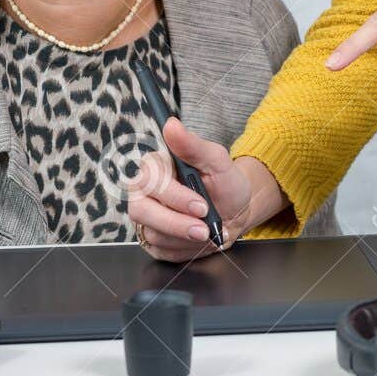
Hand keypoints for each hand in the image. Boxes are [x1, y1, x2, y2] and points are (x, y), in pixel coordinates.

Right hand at [125, 117, 284, 261]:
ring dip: (185, 238)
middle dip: (177, 224)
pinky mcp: (152, 239)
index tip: (201, 206)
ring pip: (153, 233)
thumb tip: (171, 124)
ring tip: (208, 232)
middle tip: (205, 229)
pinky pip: (160, 250)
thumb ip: (193, 145)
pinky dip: (185, 249)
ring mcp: (146, 218)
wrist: (234, 211)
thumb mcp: (217, 161)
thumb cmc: (224, 183)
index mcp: (156, 167)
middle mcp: (144, 192)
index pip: (151, 181)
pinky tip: (198, 241)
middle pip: (142, 211)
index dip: (176, 197)